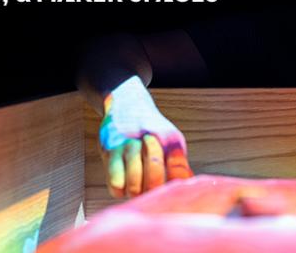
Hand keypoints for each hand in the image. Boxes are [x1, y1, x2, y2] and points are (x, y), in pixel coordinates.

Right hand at [99, 76, 192, 197]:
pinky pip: (115, 183)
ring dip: (136, 190)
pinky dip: (120, 190)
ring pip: (133, 185)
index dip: (174, 187)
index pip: (178, 171)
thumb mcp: (172, 142)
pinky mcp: (110, 150)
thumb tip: (186, 189)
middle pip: (154, 180)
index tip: (170, 191)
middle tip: (151, 191)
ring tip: (137, 186)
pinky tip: (124, 183)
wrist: (128, 105)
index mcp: (171, 141)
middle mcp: (151, 141)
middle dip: (153, 191)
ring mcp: (129, 145)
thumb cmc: (153, 132)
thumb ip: (179, 166)